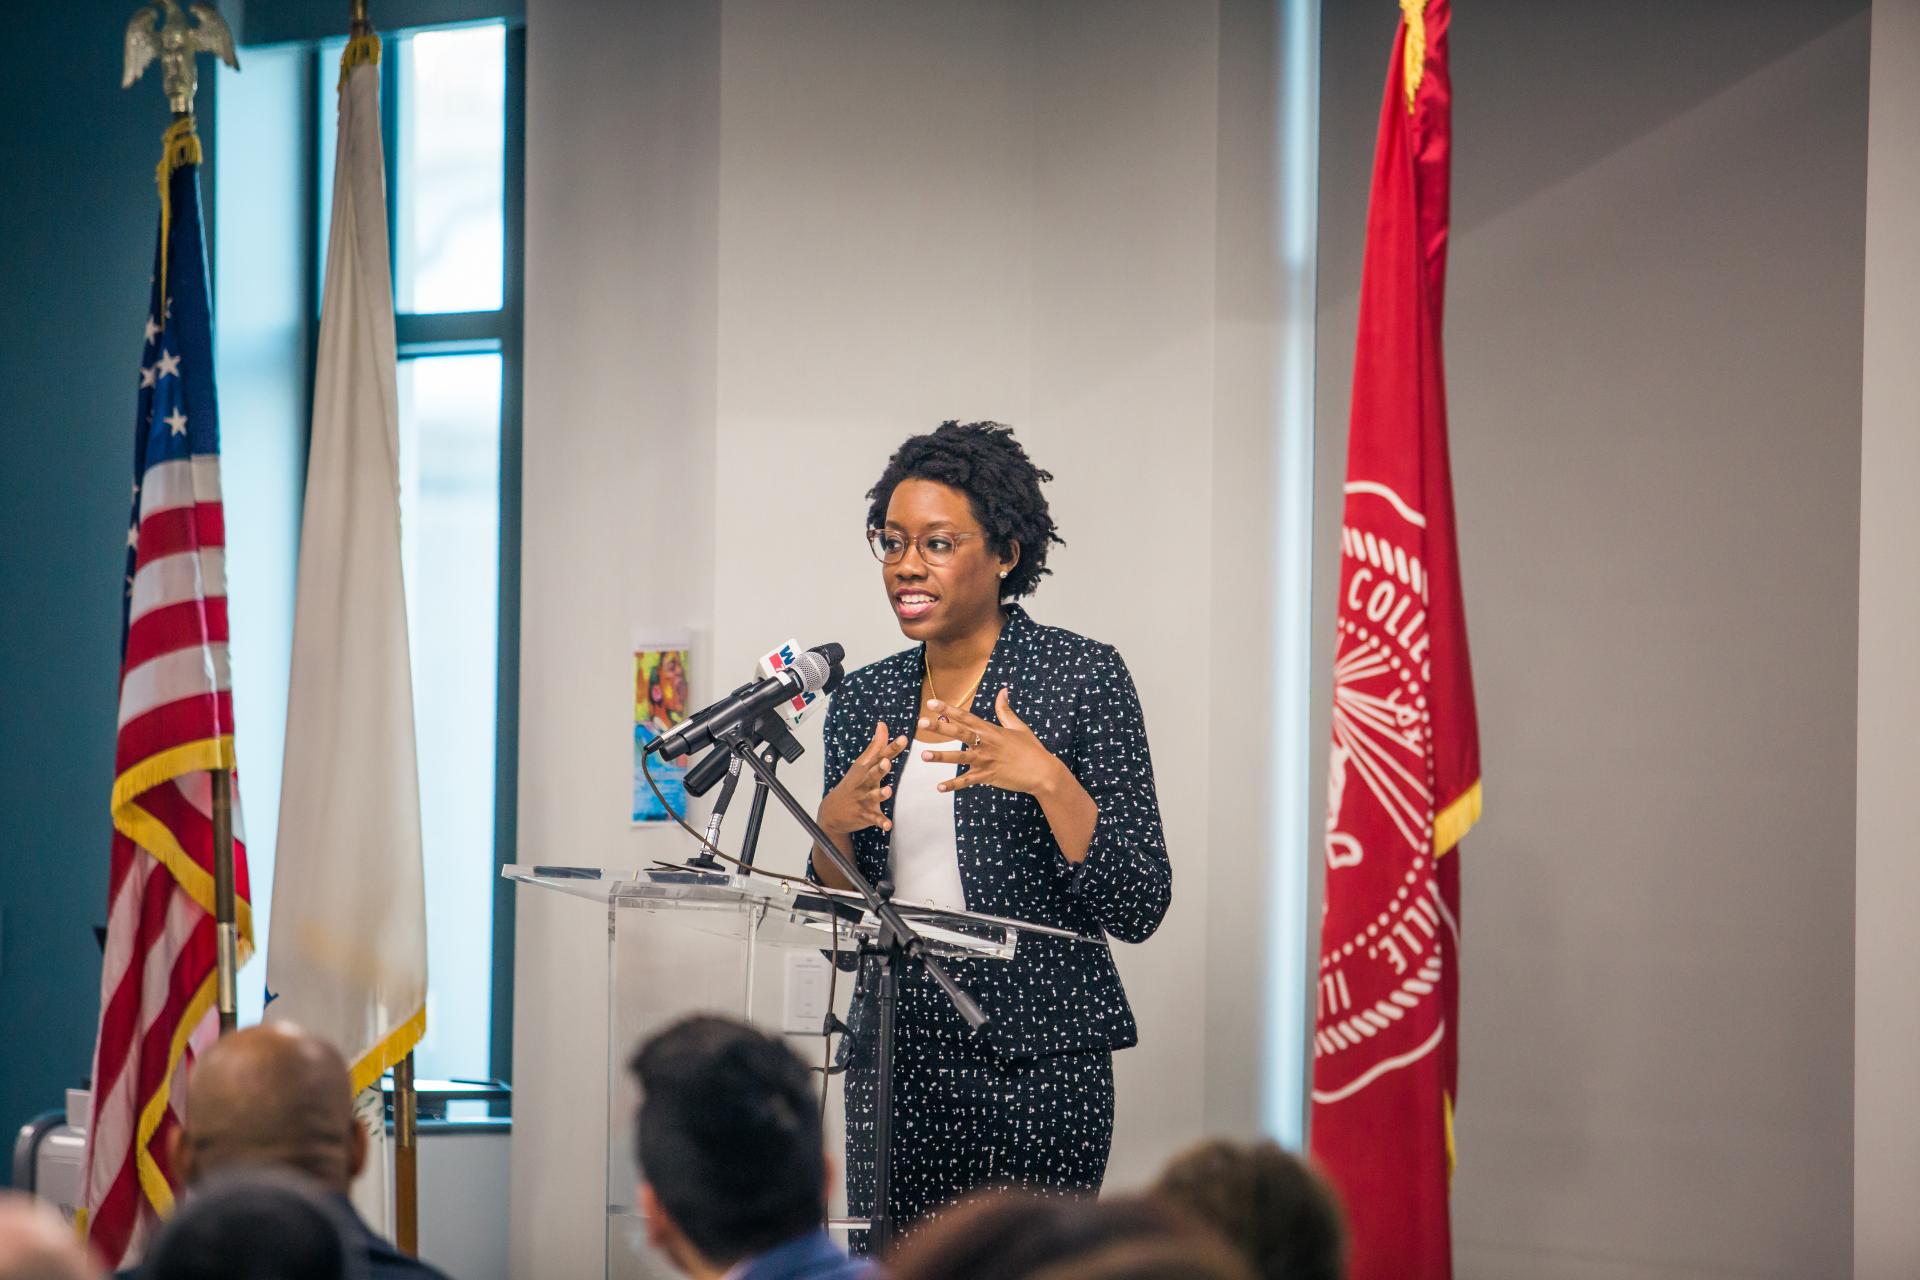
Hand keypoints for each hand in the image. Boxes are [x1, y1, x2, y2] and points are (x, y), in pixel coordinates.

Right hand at [819, 720, 907, 834]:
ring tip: (887, 791)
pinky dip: (881, 822)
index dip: (892, 747)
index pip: (880, 756)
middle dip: (879, 768)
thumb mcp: (862, 764)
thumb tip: (883, 725)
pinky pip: (874, 819)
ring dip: (880, 794)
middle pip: (873, 774)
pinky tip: (888, 825)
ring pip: (873, 797)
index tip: (903, 738)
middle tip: (886, 762)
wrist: (832, 811)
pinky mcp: (865, 815)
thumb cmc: (852, 784)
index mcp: (865, 769)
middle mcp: (864, 783)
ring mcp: (863, 800)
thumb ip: (876, 746)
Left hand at [920, 688, 1069, 797]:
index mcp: (992, 730)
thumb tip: (1002, 691)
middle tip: (921, 722)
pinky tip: (939, 787)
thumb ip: (1005, 710)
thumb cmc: (1031, 749)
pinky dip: (953, 785)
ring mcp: (986, 761)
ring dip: (941, 757)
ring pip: (959, 758)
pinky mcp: (988, 777)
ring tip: (924, 755)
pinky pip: (967, 781)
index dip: (948, 709)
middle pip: (959, 734)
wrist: (1043, 772)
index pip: (966, 717)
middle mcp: (986, 744)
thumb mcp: (1019, 727)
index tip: (932, 703)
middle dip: (940, 728)